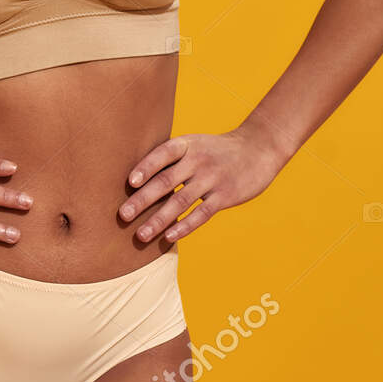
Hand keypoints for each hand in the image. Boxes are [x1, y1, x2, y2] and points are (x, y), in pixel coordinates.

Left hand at [119, 128, 285, 243]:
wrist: (259, 148)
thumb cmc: (215, 150)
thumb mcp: (194, 144)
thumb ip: (169, 159)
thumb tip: (133, 181)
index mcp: (187, 145)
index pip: (163, 153)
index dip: (146, 167)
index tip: (129, 182)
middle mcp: (198, 160)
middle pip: (166, 181)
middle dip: (143, 200)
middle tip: (123, 215)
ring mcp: (212, 179)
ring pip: (181, 202)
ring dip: (159, 220)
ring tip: (141, 235)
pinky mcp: (225, 195)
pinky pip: (201, 214)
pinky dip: (184, 226)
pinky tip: (169, 237)